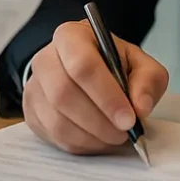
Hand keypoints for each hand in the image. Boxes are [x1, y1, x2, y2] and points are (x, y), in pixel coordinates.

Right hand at [23, 20, 168, 154]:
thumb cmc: (113, 65)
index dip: (106, 95)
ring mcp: (34, 85)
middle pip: (64, 94)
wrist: (88, 70)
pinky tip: (97, 138)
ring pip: (57, 120)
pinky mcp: (31, 111)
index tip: (129, 118)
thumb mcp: (139, 63)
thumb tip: (140, 106)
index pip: (82, 65)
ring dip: (91, 136)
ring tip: (114, 136)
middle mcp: (46, 58)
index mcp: (72, 36)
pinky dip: (80, 144)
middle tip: (124, 132)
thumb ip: (148, 80)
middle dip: (99, 121)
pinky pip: (52, 136)